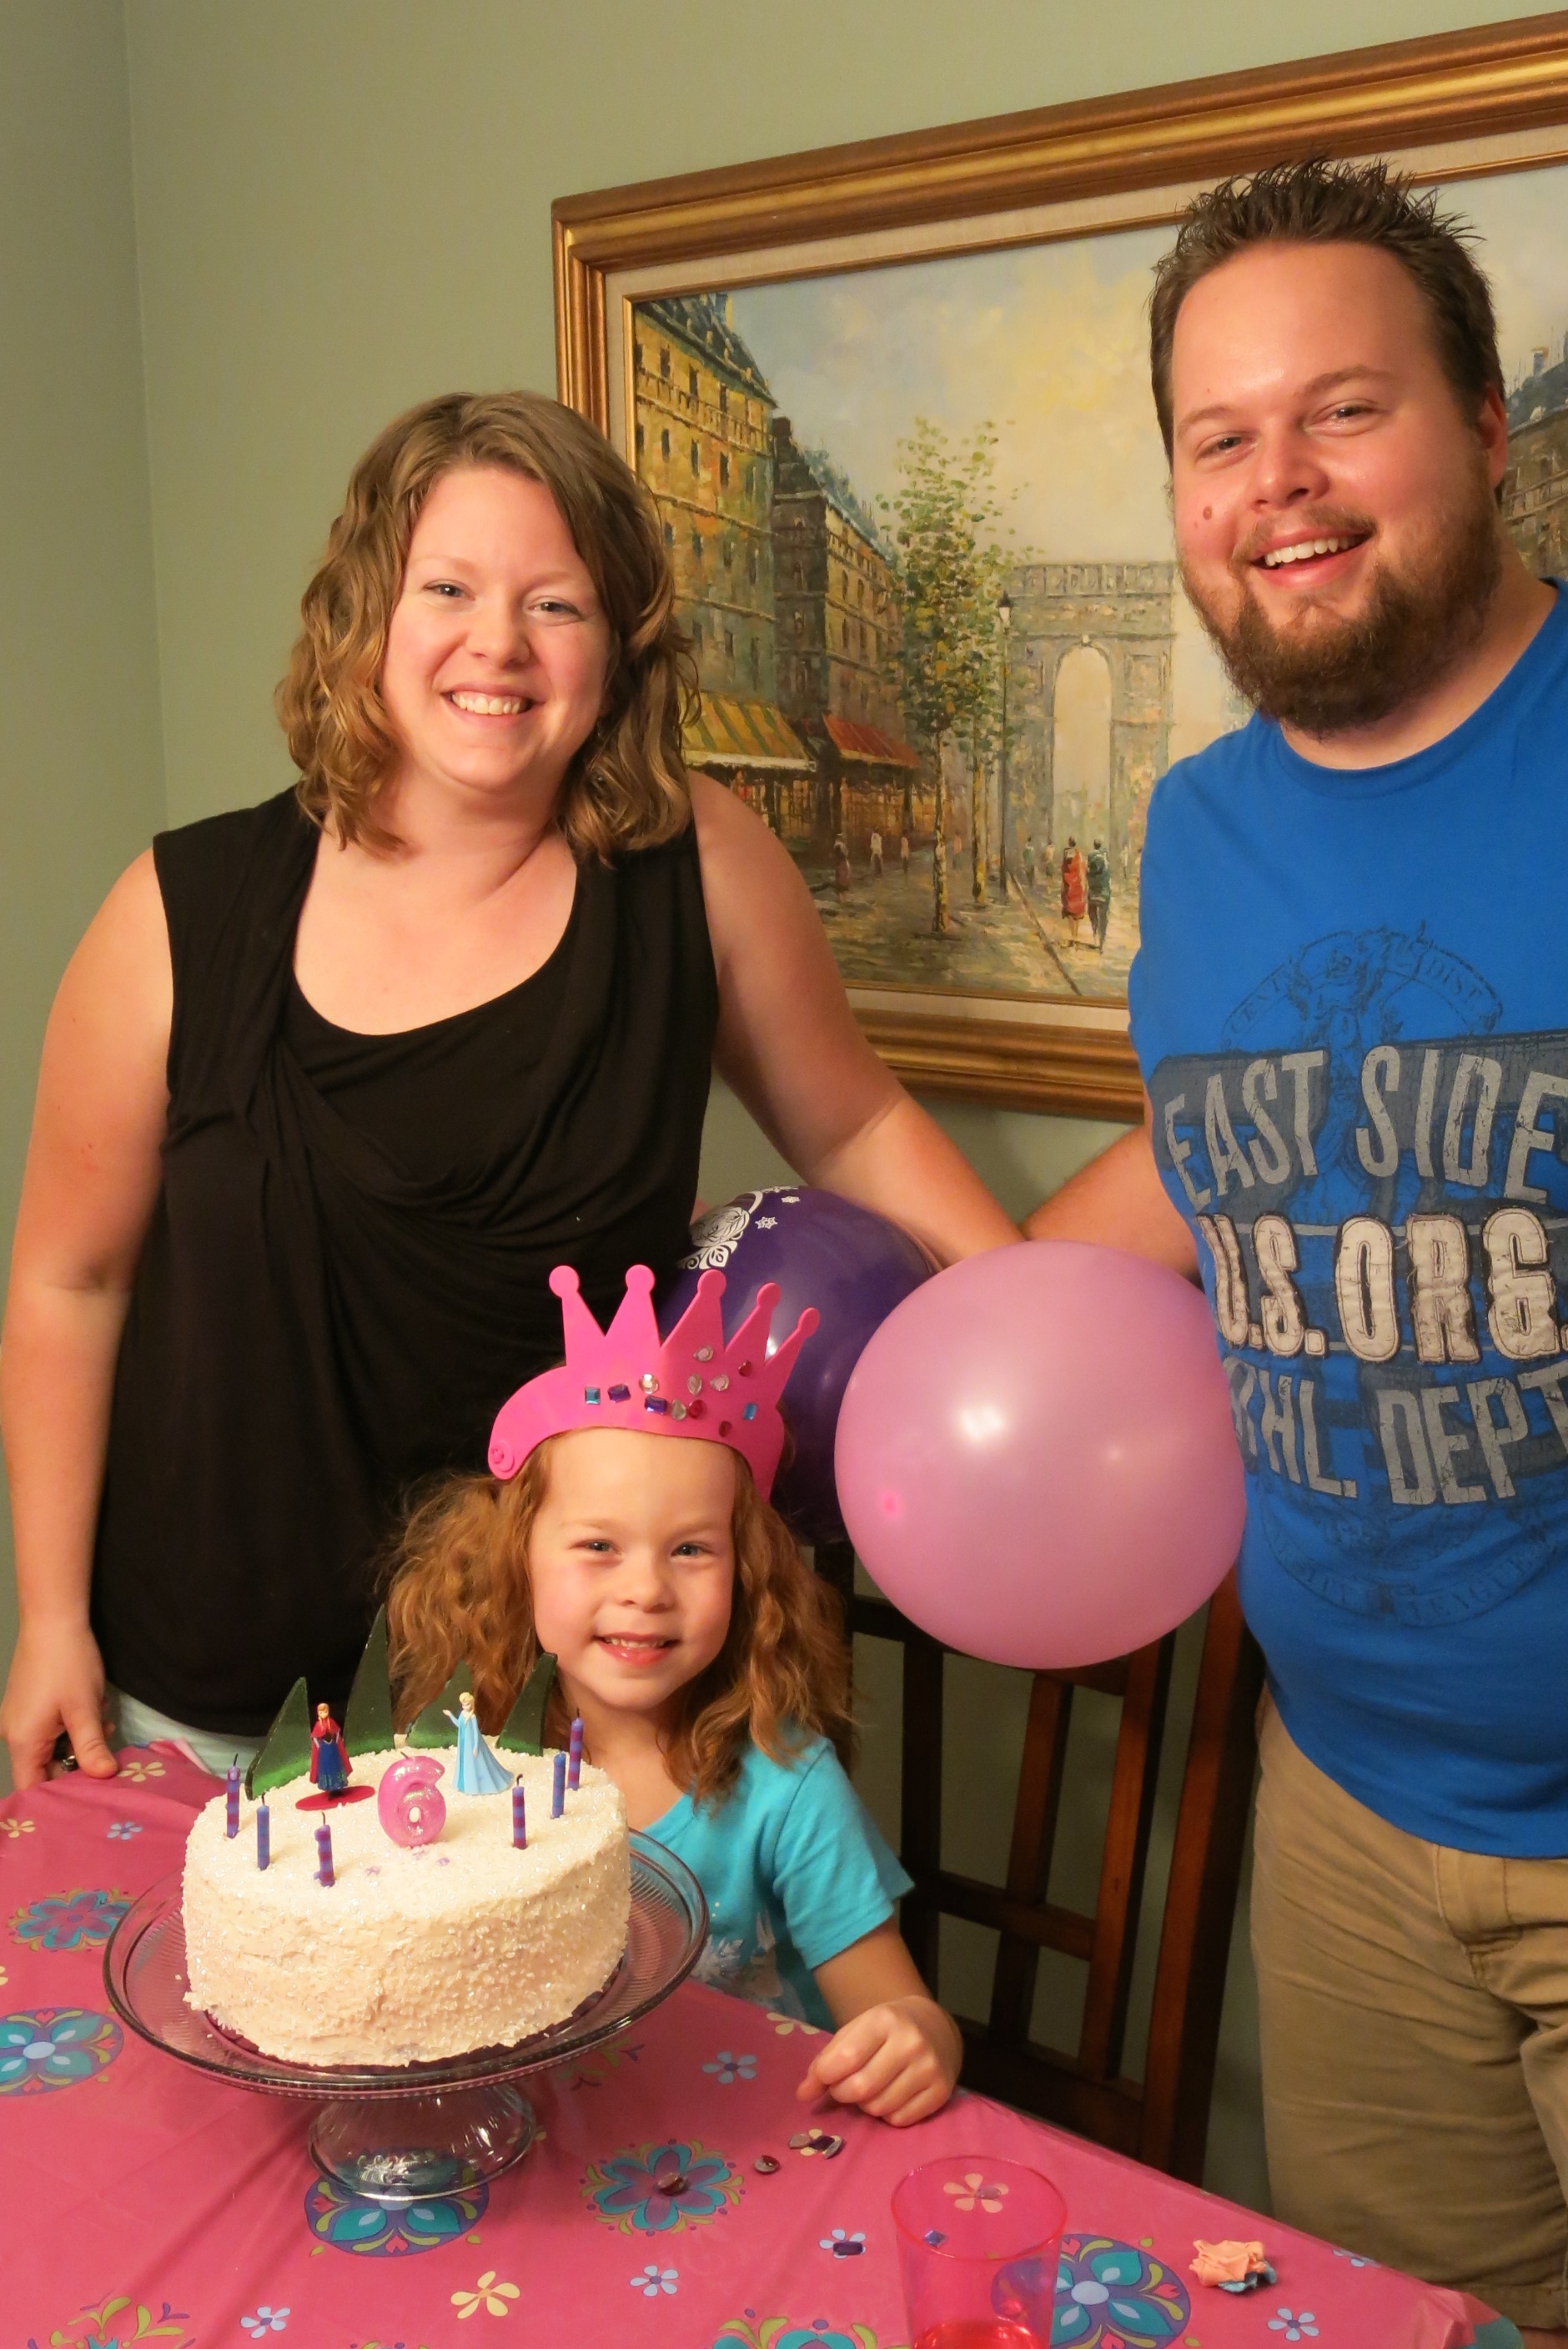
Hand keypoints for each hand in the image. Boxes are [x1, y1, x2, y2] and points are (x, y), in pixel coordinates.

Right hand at [0, 1619, 117, 1788]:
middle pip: (43, 1768)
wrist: (52, 1618)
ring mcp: (19, 1718)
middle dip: (77, 1764)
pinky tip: (92, 1711)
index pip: (33, 1788)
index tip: (89, 1797)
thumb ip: (91, 1747)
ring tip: (103, 1724)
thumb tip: (105, 1778)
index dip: (59, 1798)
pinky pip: (48, 1730)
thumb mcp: (84, 1708)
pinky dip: (71, 1727)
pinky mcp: (28, 1705)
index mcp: (22, 1741)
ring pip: (50, 1747)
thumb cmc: (68, 1664)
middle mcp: (14, 1734)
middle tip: (107, 1753)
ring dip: (78, 1741)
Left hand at [797, 1994, 960, 2125]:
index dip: (826, 2075)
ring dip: (865, 2105)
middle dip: (842, 2094)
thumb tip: (802, 2094)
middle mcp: (911, 2042)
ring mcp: (930, 2068)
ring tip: (870, 2088)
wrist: (936, 2025)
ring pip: (880, 2107)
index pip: (847, 2057)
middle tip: (843, 2088)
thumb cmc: (887, 2029)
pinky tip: (891, 2095)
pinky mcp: (942, 2092)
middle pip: (862, 2088)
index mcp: (885, 2019)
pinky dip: (887, 2114)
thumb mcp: (856, 2031)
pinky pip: (900, 2120)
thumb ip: (826, 2059)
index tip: (824, 2078)